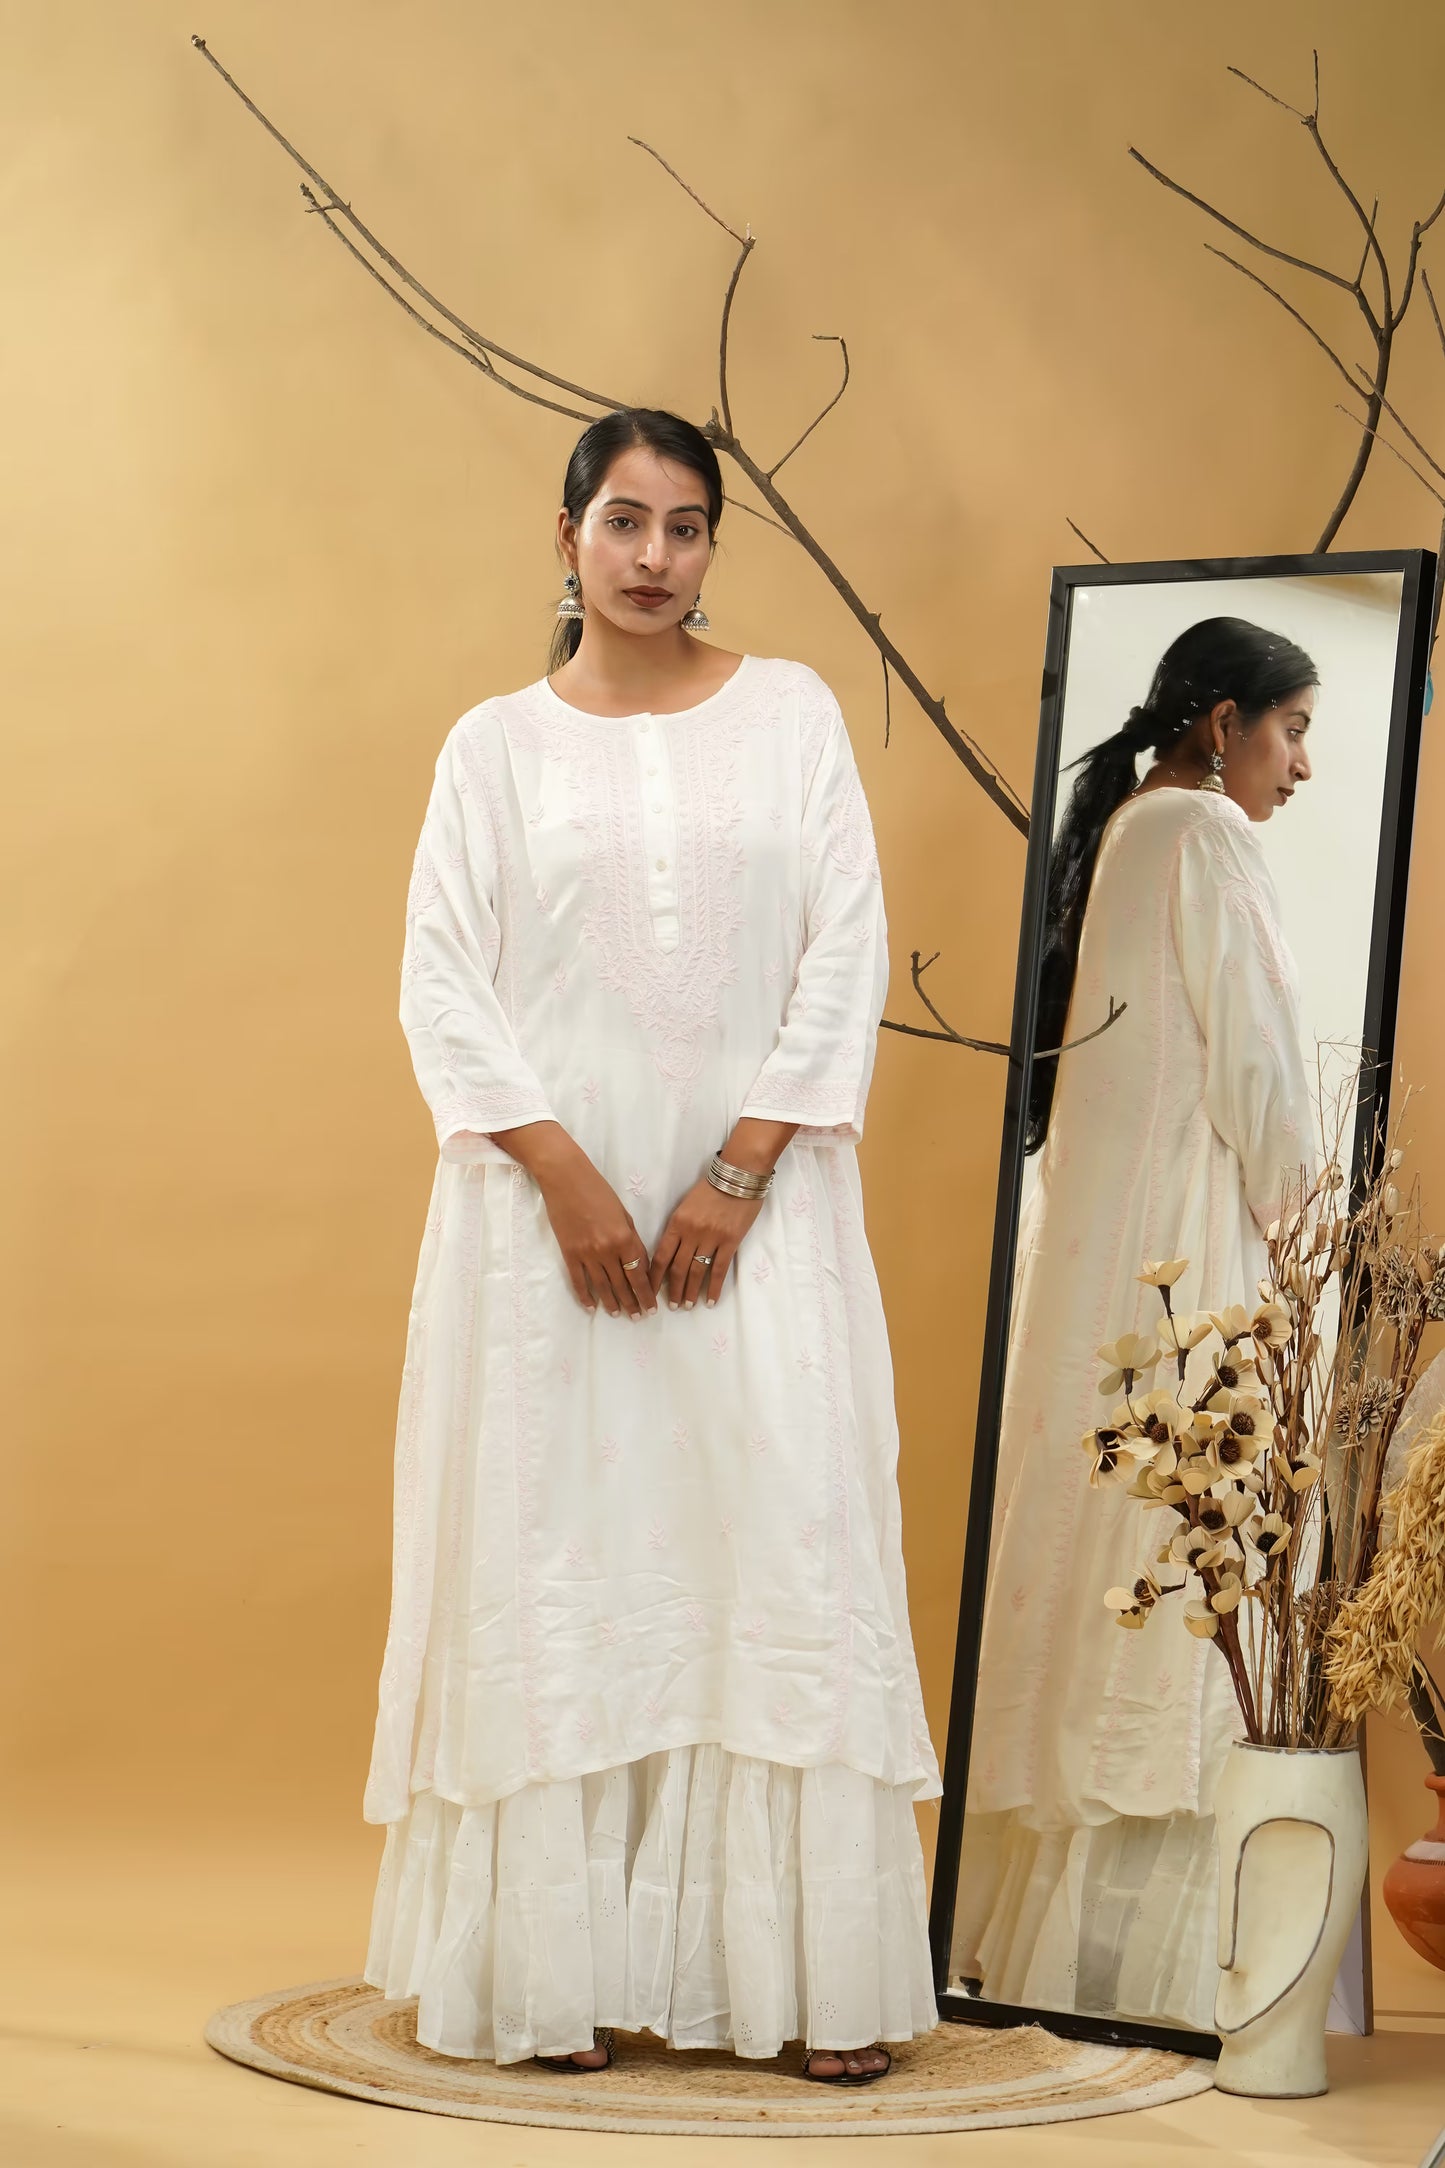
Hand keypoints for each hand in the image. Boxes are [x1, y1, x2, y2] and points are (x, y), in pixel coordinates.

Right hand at [503, 1124, 653, 1316]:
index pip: (640, 1274)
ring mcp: (587, 1254)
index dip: (646, 1293)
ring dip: (612, 1303)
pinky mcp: (569, 1254)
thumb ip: (631, 1239)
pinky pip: (579, 1281)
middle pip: (623, 1284)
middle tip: (639, 1317)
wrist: (566, 1180)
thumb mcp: (623, 1214)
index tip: (651, 1306)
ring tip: (618, 1315)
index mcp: (625, 1238)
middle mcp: (608, 1250)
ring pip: (602, 1286)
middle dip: (632, 1302)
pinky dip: (585, 1296)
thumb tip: (637, 1262)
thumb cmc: (598, 1191)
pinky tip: (591, 1307)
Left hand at [649, 1178, 762, 1309]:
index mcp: (677, 1222)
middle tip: (670, 1306)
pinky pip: (719, 1270)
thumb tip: (671, 1251)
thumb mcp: (686, 1205)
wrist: (738, 1175)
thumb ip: (678, 1227)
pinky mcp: (730, 1242)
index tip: (650, 1290)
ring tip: (686, 1306)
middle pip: (677, 1267)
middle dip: (672, 1289)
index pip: (661, 1255)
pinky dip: (713, 1288)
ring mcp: (711, 1238)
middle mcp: (691, 1233)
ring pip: (696, 1271)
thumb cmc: (711, 1188)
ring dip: (690, 1291)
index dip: (654, 1276)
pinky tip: (710, 1300)